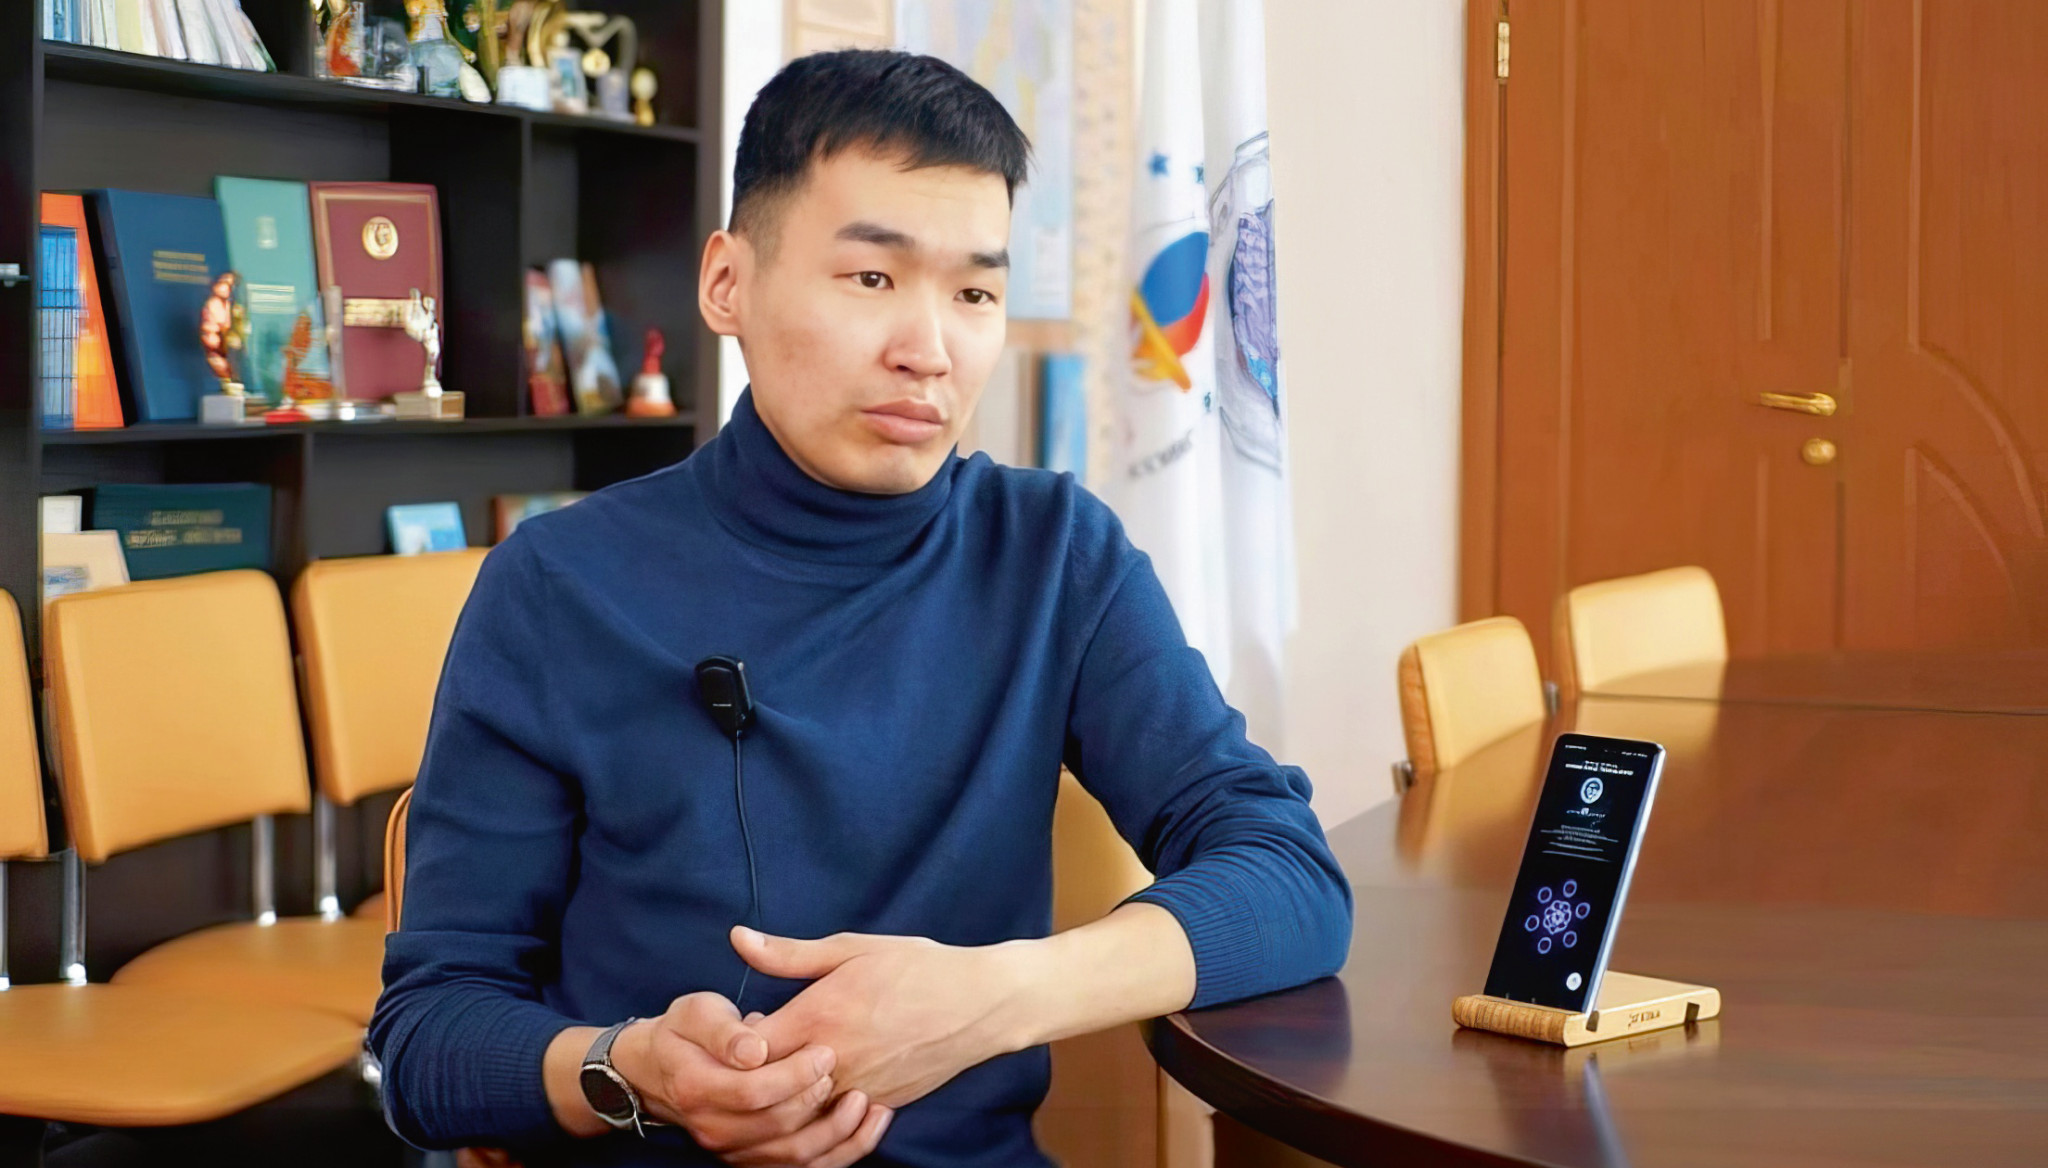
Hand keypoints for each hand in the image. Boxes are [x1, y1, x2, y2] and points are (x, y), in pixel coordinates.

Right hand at [610, 992, 892, 1166]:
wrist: (661, 1069)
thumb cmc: (686, 1032)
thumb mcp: (696, 1012)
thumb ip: (724, 1029)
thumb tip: (754, 1049)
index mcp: (695, 1087)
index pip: (752, 1091)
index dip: (793, 1074)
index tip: (823, 1051)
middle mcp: (711, 1128)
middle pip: (777, 1126)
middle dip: (816, 1098)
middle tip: (841, 1068)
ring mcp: (731, 1150)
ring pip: (793, 1156)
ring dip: (837, 1132)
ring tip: (864, 1101)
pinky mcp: (752, 1159)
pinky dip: (839, 1152)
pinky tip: (866, 1125)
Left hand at [735, 927, 1031, 1109]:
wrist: (981, 1004)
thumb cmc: (917, 967)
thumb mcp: (852, 949)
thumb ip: (789, 953)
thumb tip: (738, 938)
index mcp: (818, 1017)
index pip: (746, 1050)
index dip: (733, 1044)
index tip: (745, 1026)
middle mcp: (833, 1062)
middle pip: (766, 1089)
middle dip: (751, 1076)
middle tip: (758, 1053)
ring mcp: (858, 1090)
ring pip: (798, 1114)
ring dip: (783, 1097)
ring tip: (787, 1069)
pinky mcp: (879, 1105)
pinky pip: (833, 1121)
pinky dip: (818, 1109)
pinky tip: (822, 1082)